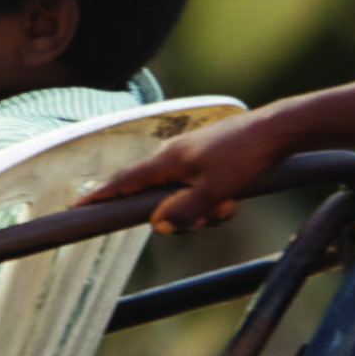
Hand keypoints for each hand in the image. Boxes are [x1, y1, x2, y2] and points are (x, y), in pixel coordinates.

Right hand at [83, 104, 291, 234]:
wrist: (277, 130)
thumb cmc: (244, 155)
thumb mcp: (216, 192)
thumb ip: (185, 211)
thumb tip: (158, 226)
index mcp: (166, 161)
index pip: (123, 182)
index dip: (100, 197)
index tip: (77, 207)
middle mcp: (173, 157)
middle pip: (158, 199)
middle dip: (182, 215)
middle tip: (212, 213)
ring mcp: (190, 158)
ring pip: (183, 198)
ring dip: (205, 210)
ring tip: (230, 203)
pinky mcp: (208, 160)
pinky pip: (200, 191)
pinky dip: (215, 201)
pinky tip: (235, 197)